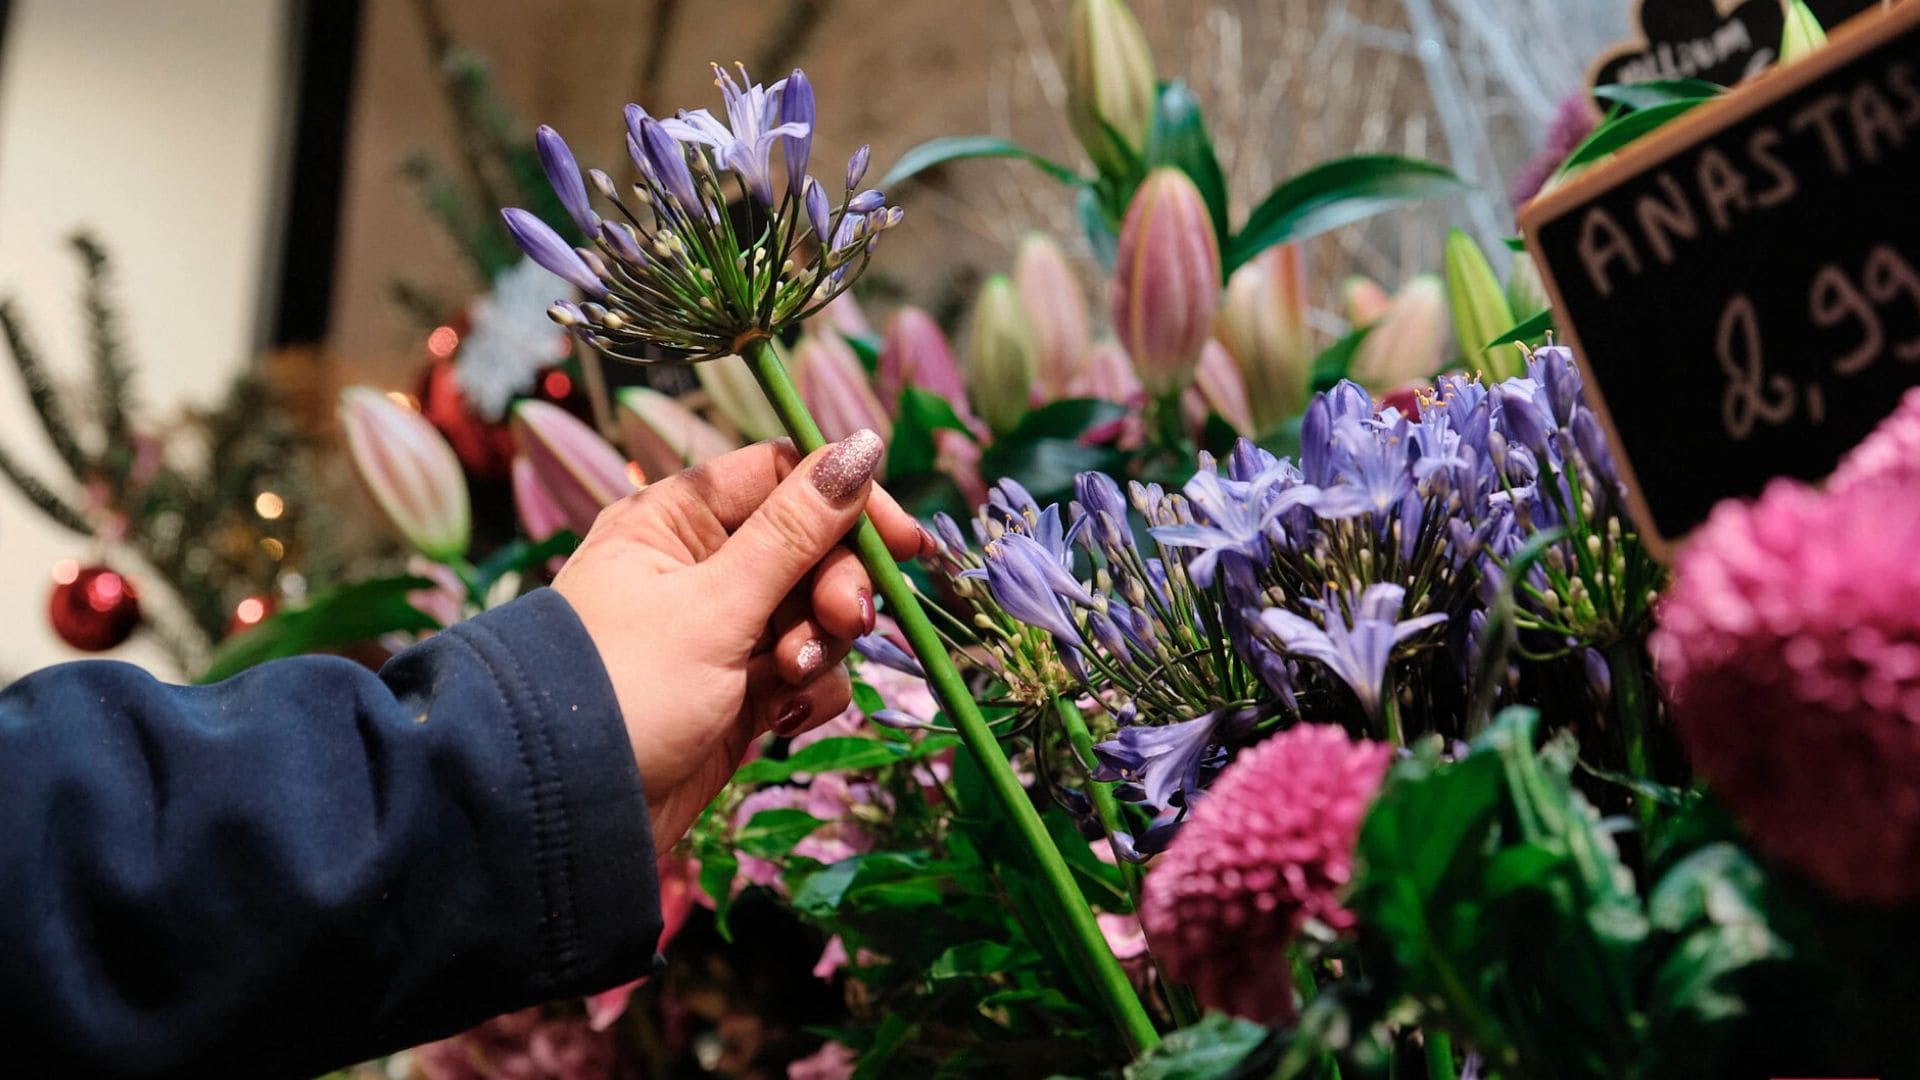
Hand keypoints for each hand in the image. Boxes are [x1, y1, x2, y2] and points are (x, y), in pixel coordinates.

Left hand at [552, 430, 925, 851]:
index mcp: (676, 520)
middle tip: (845, 622)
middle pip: (810, 548)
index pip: (783, 479)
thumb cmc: (625, 687)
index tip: (901, 544)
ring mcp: (720, 632)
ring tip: (791, 680)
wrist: (565, 815)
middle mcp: (699, 567)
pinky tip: (786, 717)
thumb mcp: (715, 605)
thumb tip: (862, 445)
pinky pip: (802, 672)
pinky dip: (808, 690)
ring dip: (821, 644)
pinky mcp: (737, 693)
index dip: (846, 503)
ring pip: (813, 613)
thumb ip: (795, 532)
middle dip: (836, 587)